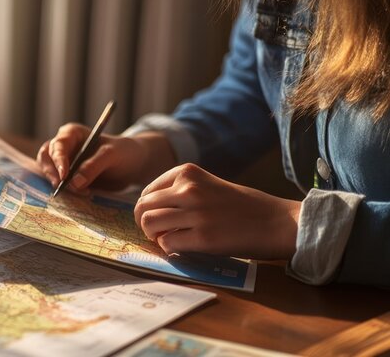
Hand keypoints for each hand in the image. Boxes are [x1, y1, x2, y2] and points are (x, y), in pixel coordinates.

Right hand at [36, 123, 167, 192]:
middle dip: (53, 174)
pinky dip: (66, 192)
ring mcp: (64, 163)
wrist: (132, 164)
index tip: (64, 176)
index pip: (57, 145)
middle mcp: (64, 147)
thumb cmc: (123, 152)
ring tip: (81, 193)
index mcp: (72, 134)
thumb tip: (74, 183)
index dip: (58, 160)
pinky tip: (81, 195)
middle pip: (47, 159)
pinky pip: (60, 185)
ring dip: (59, 184)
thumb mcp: (112, 155)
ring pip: (50, 173)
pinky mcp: (68, 178)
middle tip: (62, 188)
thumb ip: (93, 166)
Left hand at [134, 163, 300, 259]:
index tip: (159, 218)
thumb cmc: (244, 206)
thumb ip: (182, 192)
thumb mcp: (208, 185)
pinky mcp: (203, 238)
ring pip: (149, 224)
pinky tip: (184, 246)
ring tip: (167, 239)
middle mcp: (188, 190)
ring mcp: (195, 213)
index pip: (147, 192)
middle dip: (144, 223)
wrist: (277, 222)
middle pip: (143, 207)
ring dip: (153, 236)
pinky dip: (170, 248)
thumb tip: (149, 209)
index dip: (148, 209)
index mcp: (187, 173)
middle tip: (157, 233)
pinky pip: (168, 243)